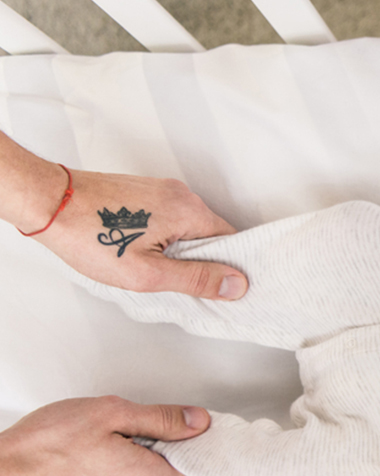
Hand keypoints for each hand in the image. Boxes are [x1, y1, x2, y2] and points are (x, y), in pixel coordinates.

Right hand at [0, 397, 208, 475]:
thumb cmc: (47, 443)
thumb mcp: (111, 413)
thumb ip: (161, 418)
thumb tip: (199, 422)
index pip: (191, 474)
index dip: (193, 451)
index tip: (186, 430)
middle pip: (164, 475)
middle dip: (159, 450)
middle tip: (134, 426)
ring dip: (132, 457)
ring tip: (104, 436)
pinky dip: (110, 467)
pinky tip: (88, 450)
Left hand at [31, 167, 247, 299]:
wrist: (48, 202)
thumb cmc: (89, 236)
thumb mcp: (147, 273)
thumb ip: (196, 279)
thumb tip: (236, 283)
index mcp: (188, 211)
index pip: (231, 240)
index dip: (227, 266)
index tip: (217, 286)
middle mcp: (180, 194)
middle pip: (210, 233)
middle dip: (199, 259)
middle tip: (173, 280)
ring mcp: (161, 189)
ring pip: (187, 226)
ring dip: (178, 248)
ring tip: (149, 264)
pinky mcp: (144, 190)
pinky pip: (169, 216)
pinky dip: (163, 235)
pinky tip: (138, 248)